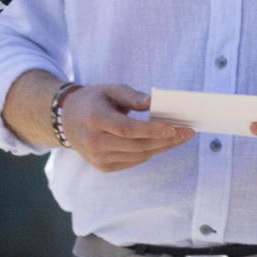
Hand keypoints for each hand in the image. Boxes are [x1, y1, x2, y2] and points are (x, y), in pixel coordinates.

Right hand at [60, 84, 193, 171]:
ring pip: (138, 155)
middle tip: (188, 132)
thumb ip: (132, 96)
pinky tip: (162, 143)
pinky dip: (150, 152)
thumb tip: (155, 103)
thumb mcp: (110, 90)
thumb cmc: (94, 101)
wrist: (68, 121)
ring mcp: (98, 158)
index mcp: (94, 119)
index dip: (151, 130)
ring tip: (181, 137)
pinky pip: (133, 160)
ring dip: (162, 147)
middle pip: (136, 145)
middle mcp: (94, 142)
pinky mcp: (103, 167)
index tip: (174, 128)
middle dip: (166, 140)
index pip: (126, 129)